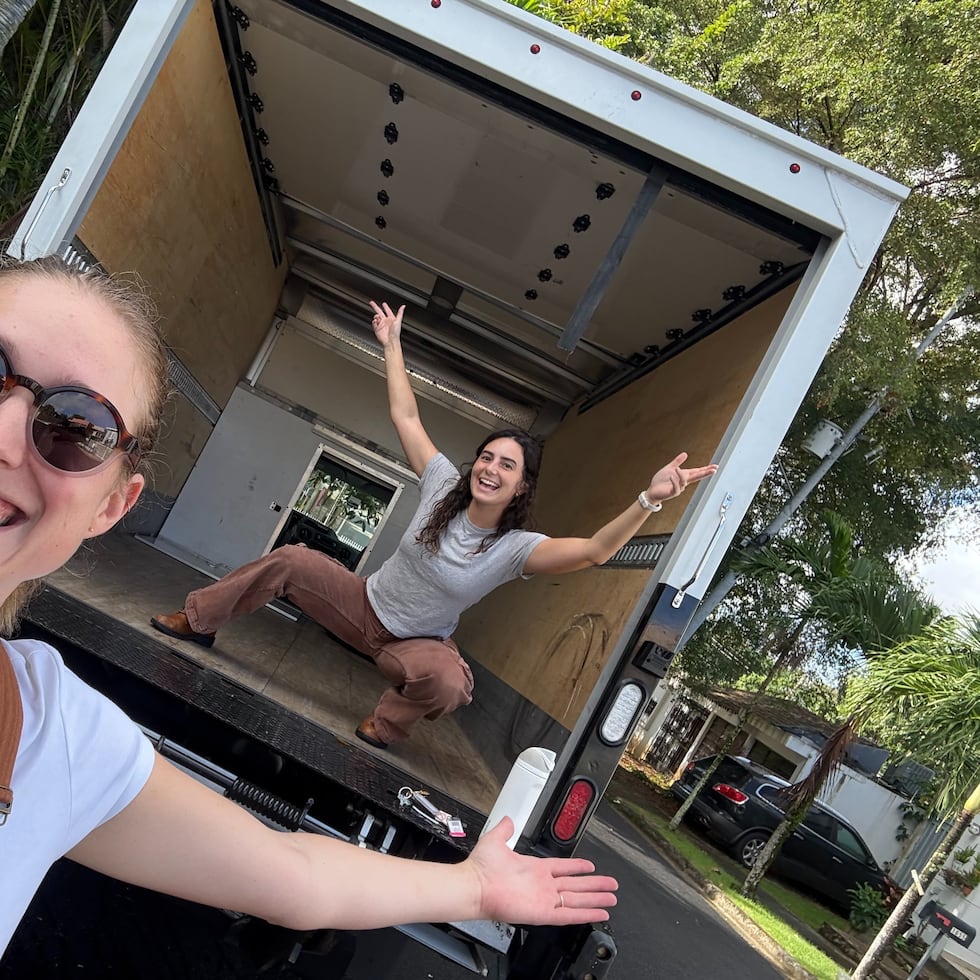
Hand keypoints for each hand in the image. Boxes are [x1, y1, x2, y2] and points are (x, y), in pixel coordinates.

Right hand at [370, 300, 404, 346]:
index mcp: (391, 319)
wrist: (390, 341)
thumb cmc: (396, 333)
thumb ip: (400, 312)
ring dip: (376, 316)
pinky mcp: (377, 329)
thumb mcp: (398, 320)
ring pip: (376, 317)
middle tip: (371, 303)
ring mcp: (381, 325)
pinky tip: (376, 322)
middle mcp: (386, 321)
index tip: (384, 304)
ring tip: (378, 318)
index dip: (386, 307)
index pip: (388, 311)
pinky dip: (374, 322)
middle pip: (379, 312)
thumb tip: (403, 306)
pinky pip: (374, 323)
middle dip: (375, 307)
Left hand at [464, 818, 617, 924]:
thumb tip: (509, 819)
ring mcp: (544, 899)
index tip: (590, 866)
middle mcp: (542, 885)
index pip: (563, 868)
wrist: (475, 886)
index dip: (578, 867)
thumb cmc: (481, 868)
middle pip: (576, 886)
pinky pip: (569, 915)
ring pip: (577, 900)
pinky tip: (599, 913)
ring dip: (595, 899)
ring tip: (612, 899)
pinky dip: (585, 914)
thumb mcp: (495, 841)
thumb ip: (505, 829)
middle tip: (611, 885)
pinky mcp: (543, 913)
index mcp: (535, 869)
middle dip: (594, 885)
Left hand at [646, 452, 717, 503]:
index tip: (714, 466)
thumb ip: (677, 461)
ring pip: (684, 482)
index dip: (706, 469)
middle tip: (713, 470)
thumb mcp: (669, 468)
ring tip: (677, 469)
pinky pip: (675, 488)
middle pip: (696, 477)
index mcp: (683, 475)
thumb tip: (685, 454)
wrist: (652, 491)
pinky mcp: (672, 492)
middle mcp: (682, 482)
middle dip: (705, 473)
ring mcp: (678, 487)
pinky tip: (672, 476)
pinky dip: (674, 482)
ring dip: (682, 475)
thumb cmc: (660, 481)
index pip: (697, 471)